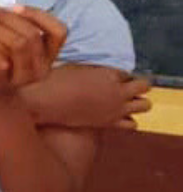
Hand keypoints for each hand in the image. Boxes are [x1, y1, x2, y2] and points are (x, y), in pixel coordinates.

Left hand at [0, 0, 66, 96]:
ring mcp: (24, 78)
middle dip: (7, 17)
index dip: (38, 15)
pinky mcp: (4, 82)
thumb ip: (1, 21)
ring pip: (19, 44)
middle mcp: (41, 67)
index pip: (59, 32)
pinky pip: (0, 60)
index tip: (15, 6)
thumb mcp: (3, 37)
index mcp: (47, 53)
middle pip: (33, 35)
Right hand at [26, 65, 151, 129]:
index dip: (119, 75)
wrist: (45, 103)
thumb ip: (92, 69)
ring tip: (123, 101)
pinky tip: (116, 115)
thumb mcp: (74, 67)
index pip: (126, 73)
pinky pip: (133, 123)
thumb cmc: (55, 82)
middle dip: (137, 85)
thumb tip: (97, 71)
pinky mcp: (110, 123)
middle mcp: (118, 91)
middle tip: (124, 87)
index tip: (110, 78)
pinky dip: (129, 119)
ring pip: (145, 105)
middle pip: (144, 85)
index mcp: (108, 74)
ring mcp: (116, 108)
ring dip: (137, 101)